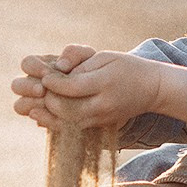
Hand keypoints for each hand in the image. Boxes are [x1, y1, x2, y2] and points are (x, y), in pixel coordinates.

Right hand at [11, 44, 95, 127]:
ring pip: (19, 105)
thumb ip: (75, 53)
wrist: (101, 95)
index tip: (46, 72)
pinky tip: (53, 116)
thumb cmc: (92, 71)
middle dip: (27, 87)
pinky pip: (35, 120)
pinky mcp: (44, 119)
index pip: (27, 63)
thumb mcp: (88, 58)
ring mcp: (36, 103)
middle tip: (42, 90)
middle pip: (17, 85)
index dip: (33, 67)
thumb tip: (60, 65)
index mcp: (41, 66)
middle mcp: (34, 84)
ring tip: (46, 102)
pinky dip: (42, 118)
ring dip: (29, 104)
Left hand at [38, 51, 186, 129]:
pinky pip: (75, 129)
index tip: (44, 76)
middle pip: (68, 110)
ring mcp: (102, 118)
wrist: (152, 89)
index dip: (54, 83)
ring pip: (69, 124)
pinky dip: (58, 124)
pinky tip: (46, 117)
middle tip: (39, 91)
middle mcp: (103, 104)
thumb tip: (58, 75)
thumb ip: (81, 65)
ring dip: (49, 117)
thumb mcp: (105, 57)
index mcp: (105, 83)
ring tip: (35, 109)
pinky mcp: (100, 126)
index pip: (72, 87)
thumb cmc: (127, 67)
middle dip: (49, 101)